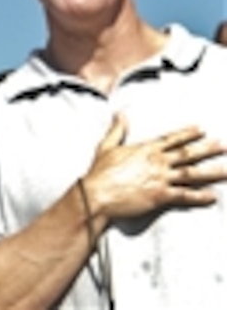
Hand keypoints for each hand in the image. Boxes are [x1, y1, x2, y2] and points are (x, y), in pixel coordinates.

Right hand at [83, 113, 226, 219]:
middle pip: (187, 154)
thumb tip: (120, 115)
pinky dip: (200, 196)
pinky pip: (185, 195)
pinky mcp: (161, 196)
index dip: (187, 134)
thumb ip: (117, 130)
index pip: (171, 139)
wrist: (97, 194)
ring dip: (212, 172)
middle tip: (222, 146)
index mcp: (145, 149)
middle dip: (207, 149)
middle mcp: (157, 162)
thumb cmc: (100, 172)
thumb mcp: (106, 146)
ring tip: (226, 170)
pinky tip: (212, 196)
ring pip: (192, 174)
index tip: (201, 130)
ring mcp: (161, 179)